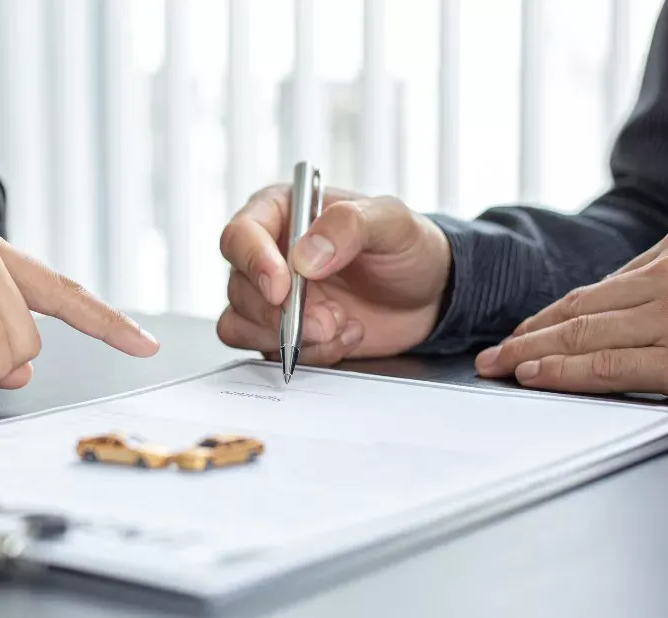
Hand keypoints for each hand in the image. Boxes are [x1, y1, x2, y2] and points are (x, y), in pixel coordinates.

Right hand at [217, 186, 451, 363]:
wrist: (428, 295)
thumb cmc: (406, 247)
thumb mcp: (391, 222)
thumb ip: (348, 225)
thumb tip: (304, 256)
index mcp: (283, 213)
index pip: (240, 235)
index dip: (254, 263)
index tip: (282, 288)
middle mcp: (269, 254)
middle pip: (239, 287)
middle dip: (282, 313)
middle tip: (329, 319)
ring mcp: (272, 297)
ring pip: (243, 324)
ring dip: (292, 336)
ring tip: (342, 325)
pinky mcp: (281, 332)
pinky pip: (267, 352)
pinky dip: (307, 353)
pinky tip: (344, 337)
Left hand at [475, 223, 667, 401]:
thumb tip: (618, 290)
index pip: (595, 289)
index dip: (550, 315)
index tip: (522, 333)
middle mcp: (667, 279)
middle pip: (577, 311)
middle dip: (527, 335)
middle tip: (491, 355)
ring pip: (583, 336)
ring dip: (532, 354)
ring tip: (499, 369)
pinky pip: (611, 368)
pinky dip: (565, 372)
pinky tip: (536, 377)